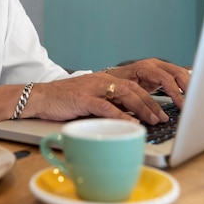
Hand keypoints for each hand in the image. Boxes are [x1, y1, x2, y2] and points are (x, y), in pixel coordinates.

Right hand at [24, 73, 170, 125]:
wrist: (40, 97)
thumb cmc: (64, 101)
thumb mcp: (90, 100)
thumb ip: (107, 105)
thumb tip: (128, 118)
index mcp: (105, 80)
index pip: (134, 86)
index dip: (150, 98)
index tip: (161, 111)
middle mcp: (101, 81)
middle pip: (134, 89)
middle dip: (151, 104)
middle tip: (162, 118)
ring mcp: (92, 88)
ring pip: (124, 94)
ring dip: (142, 108)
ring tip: (153, 120)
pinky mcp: (83, 98)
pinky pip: (106, 106)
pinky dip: (120, 115)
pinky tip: (131, 123)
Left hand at [106, 58, 189, 108]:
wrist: (110, 79)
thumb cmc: (116, 87)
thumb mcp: (124, 94)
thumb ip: (136, 102)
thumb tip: (147, 117)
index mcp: (144, 67)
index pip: (165, 78)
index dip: (175, 92)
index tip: (182, 106)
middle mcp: (154, 65)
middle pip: (178, 72)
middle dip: (187, 88)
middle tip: (193, 104)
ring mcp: (159, 67)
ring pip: (181, 73)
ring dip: (189, 87)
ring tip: (194, 102)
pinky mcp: (163, 73)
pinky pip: (178, 77)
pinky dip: (185, 86)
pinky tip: (189, 97)